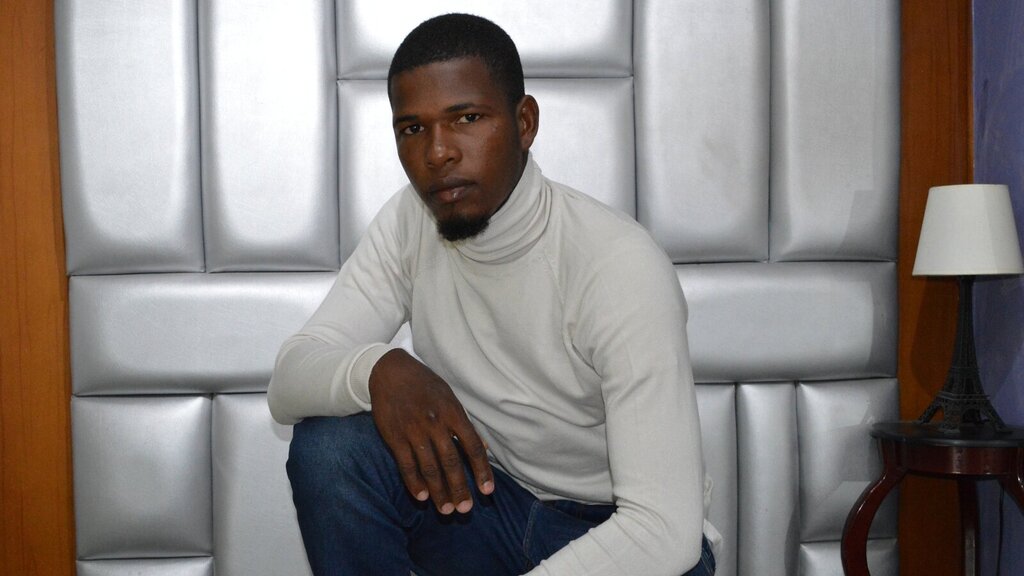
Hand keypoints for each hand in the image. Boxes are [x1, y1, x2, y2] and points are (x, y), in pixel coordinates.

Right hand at [368, 349, 493, 514]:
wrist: (389, 372)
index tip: (487, 491)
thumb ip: (465, 422)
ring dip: (439, 491)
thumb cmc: (425, 385)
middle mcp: (435, 422)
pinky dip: (414, 483)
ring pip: (429, 467)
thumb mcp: (449, 397)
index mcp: (452, 412)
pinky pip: (405, 464)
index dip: (482, 470)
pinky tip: (422, 497)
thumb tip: (484, 446)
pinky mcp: (394, 436)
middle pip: (451, 461)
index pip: (472, 446)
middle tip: (465, 510)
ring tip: (446, 510)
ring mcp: (413, 430)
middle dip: (460, 488)